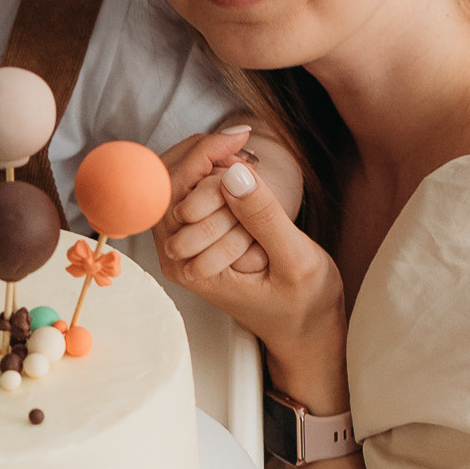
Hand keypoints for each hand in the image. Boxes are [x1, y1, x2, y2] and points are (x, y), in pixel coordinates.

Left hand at [158, 142, 347, 405]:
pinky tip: (238, 165)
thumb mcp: (294, 259)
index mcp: (190, 264)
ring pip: (174, 181)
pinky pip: (189, 191)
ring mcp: (181, 244)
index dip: (203, 156)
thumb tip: (234, 173)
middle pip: (164, 182)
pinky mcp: (194, 235)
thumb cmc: (304, 304)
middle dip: (203, 153)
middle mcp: (174, 254)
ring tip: (244, 152)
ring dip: (206, 159)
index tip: (240, 140)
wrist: (305, 328)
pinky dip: (210, 170)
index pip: (174, 193)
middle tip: (244, 142)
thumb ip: (263, 217)